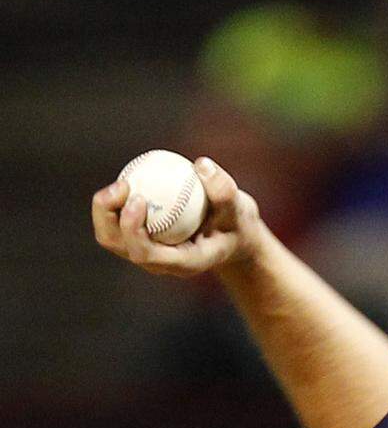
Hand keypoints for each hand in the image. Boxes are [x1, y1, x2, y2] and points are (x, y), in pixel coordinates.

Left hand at [92, 157, 265, 276]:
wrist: (233, 237)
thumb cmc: (237, 224)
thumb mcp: (241, 209)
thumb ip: (224, 191)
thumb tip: (201, 164)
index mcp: (182, 263)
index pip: (146, 254)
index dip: (132, 229)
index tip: (138, 199)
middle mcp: (159, 263)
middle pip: (118, 244)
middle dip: (109, 216)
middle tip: (123, 185)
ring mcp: (147, 253)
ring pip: (110, 236)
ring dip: (105, 209)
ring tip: (123, 183)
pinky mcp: (140, 240)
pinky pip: (116, 223)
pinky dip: (115, 204)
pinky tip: (129, 182)